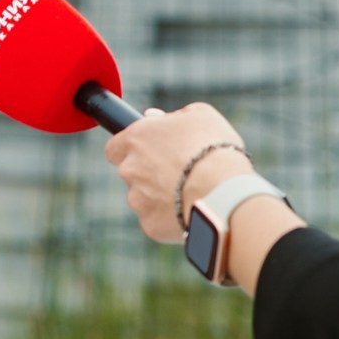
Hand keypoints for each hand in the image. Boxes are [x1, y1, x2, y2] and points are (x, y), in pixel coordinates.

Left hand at [104, 102, 252, 243]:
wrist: (223, 192)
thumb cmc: (214, 148)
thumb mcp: (201, 115)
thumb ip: (174, 115)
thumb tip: (155, 117)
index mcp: (136, 138)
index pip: (116, 146)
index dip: (131, 149)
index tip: (148, 151)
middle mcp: (129, 168)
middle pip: (130, 172)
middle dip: (147, 172)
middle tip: (177, 172)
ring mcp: (137, 198)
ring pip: (141, 197)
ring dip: (158, 195)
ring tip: (189, 192)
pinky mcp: (149, 224)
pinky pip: (155, 219)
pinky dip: (169, 216)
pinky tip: (189, 208)